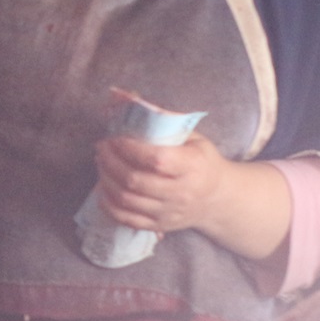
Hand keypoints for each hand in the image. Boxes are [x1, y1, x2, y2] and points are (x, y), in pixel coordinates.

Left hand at [92, 134, 289, 260]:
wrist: (219, 199)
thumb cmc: (202, 161)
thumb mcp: (191, 136)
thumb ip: (160, 118)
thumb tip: (122, 94)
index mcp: (193, 167)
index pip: (156, 160)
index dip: (130, 148)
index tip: (116, 137)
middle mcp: (182, 193)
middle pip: (135, 180)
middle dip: (111, 161)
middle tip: (101, 147)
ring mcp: (169, 212)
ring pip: (127, 200)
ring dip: (105, 179)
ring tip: (101, 163)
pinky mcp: (159, 226)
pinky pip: (126, 219)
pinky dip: (108, 203)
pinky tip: (103, 187)